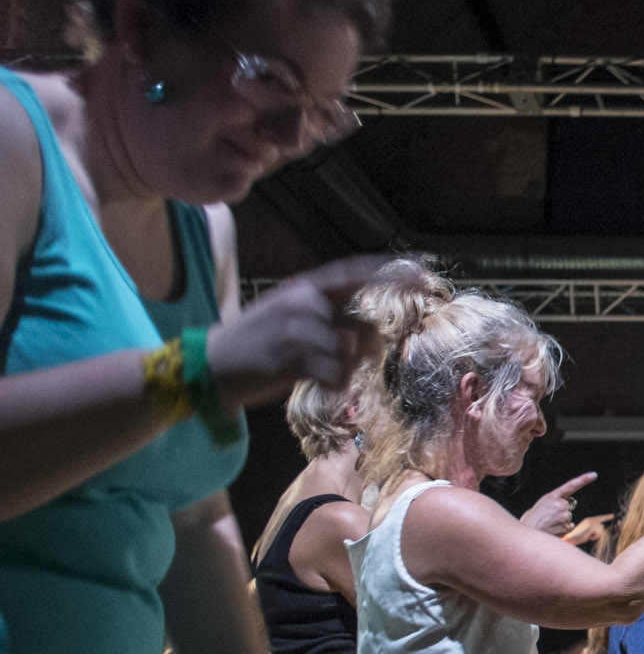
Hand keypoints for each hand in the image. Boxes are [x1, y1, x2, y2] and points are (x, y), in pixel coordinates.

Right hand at [205, 255, 389, 407]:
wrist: (210, 364)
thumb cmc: (256, 339)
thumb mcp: (288, 310)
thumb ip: (326, 313)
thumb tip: (366, 332)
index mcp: (304, 287)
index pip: (355, 273)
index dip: (391, 271)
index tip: (423, 268)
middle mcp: (305, 303)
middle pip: (363, 322)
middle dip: (369, 346)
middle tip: (365, 358)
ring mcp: (299, 330)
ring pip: (351, 353)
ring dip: (345, 369)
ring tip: (324, 372)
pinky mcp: (294, 359)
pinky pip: (337, 375)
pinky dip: (335, 385)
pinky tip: (321, 384)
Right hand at [520, 471, 597, 536]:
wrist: (528, 533)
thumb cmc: (533, 518)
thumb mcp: (542, 503)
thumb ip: (555, 501)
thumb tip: (566, 507)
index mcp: (553, 496)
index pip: (571, 485)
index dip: (584, 479)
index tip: (594, 475)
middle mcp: (560, 505)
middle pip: (568, 506)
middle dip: (561, 511)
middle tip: (549, 516)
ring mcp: (564, 516)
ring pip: (568, 517)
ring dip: (561, 521)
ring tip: (549, 524)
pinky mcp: (566, 527)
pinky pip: (569, 526)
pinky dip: (563, 528)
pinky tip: (553, 529)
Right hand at [562, 513, 612, 545]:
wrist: (571, 538)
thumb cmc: (578, 538)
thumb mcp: (587, 532)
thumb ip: (594, 529)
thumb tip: (602, 528)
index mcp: (588, 520)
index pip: (599, 518)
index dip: (606, 517)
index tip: (612, 515)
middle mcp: (590, 520)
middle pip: (601, 527)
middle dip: (598, 534)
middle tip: (589, 536)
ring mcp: (590, 522)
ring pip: (600, 530)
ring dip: (595, 535)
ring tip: (587, 536)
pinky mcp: (591, 526)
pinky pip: (598, 533)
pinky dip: (594, 537)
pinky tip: (588, 537)